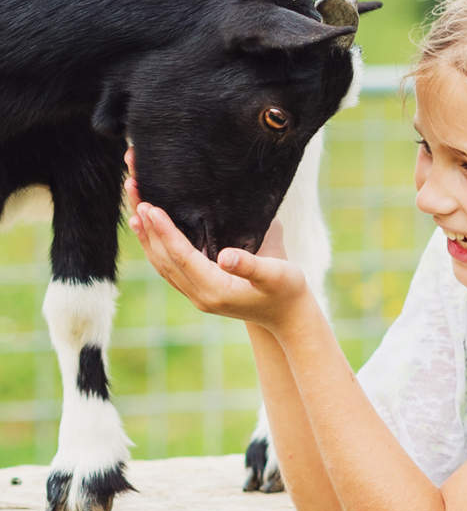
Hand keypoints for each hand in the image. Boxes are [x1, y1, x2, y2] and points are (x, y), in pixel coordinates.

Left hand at [124, 159, 307, 329]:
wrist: (288, 317)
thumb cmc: (287, 291)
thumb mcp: (275, 274)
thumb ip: (249, 265)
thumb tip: (225, 256)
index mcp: (215, 290)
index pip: (181, 256)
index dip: (164, 231)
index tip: (149, 206)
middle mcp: (199, 295)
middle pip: (164, 258)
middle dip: (147, 227)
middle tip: (134, 193)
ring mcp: (197, 295)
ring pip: (162, 264)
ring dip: (147, 237)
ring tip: (135, 210)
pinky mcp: (199, 290)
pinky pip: (170, 267)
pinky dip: (157, 248)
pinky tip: (152, 233)